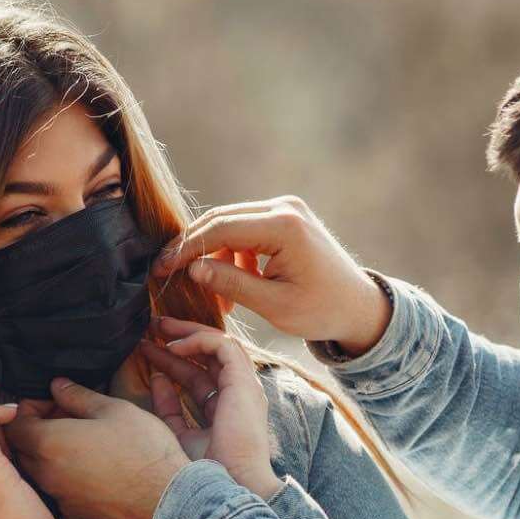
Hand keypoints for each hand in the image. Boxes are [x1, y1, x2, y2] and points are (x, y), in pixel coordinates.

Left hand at [4, 378, 190, 518]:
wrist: (165, 501)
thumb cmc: (142, 450)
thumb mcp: (113, 409)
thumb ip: (77, 396)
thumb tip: (57, 386)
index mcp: (48, 442)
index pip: (13, 423)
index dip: (29, 407)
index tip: (53, 401)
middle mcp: (45, 472)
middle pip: (21, 447)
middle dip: (37, 428)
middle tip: (67, 416)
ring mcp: (59, 495)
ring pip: (39, 469)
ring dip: (50, 451)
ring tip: (81, 439)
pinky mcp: (75, 511)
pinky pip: (57, 487)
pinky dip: (64, 473)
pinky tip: (92, 464)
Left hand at [141, 322, 281, 497]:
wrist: (229, 488)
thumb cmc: (206, 472)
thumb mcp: (178, 435)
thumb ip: (169, 410)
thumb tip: (156, 380)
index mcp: (227, 409)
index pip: (200, 376)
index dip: (173, 363)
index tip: (147, 352)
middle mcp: (238, 394)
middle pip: (210, 356)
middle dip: (181, 339)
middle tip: (151, 328)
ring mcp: (244, 387)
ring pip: (219, 344)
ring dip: (188, 332)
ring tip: (159, 327)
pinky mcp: (243, 382)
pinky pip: (222, 346)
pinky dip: (197, 341)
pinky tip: (172, 347)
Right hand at [153, 196, 391, 354]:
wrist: (359, 307)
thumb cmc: (322, 310)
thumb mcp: (274, 305)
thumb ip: (232, 283)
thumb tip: (193, 268)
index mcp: (283, 226)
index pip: (220, 229)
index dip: (185, 249)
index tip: (159, 268)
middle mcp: (284, 208)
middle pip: (221, 219)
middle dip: (192, 248)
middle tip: (165, 274)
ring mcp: (286, 210)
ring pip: (231, 224)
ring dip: (215, 256)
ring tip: (218, 297)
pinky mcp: (286, 218)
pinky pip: (246, 230)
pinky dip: (233, 255)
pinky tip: (235, 286)